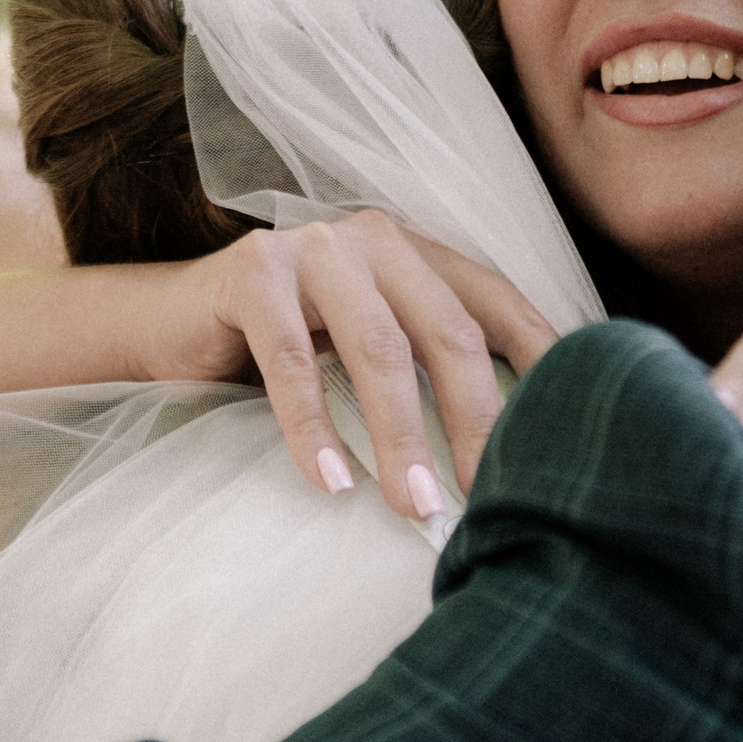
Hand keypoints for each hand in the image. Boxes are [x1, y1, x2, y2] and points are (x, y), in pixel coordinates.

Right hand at [147, 211, 558, 523]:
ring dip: (401, 436)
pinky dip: (313, 428)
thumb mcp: (364, 349)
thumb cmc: (285, 349)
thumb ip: (425, 368)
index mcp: (414, 251)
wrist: (171, 326)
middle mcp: (373, 237)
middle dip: (474, 419)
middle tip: (488, 495)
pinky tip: (329, 480)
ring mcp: (312, 247)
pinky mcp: (252, 272)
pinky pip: (293, 361)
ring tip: (417, 505)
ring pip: (378, 347)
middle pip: (447, 331)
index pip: (495, 301)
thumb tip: (514, 446)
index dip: (539, 360)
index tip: (571, 428)